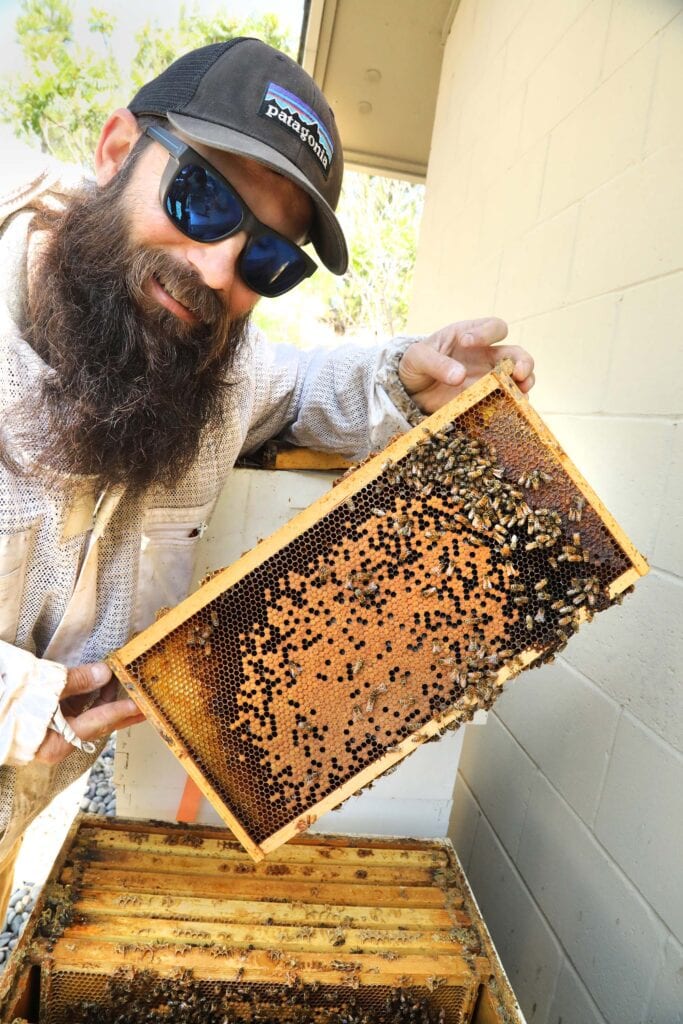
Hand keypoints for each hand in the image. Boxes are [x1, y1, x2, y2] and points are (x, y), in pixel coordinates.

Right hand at [35, 661, 144, 765]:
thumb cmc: (7, 700)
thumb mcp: (46, 688)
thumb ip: (77, 681)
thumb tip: (104, 673)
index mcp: (57, 744)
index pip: (98, 723)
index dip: (120, 710)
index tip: (140, 704)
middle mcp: (58, 744)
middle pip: (98, 725)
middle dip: (122, 712)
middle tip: (146, 704)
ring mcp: (53, 735)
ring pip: (87, 718)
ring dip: (105, 700)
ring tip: (125, 686)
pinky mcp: (48, 724)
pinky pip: (75, 713)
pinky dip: (88, 698)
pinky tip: (100, 685)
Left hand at [398, 318, 534, 413]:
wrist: (410, 390)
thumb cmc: (416, 364)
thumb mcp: (418, 358)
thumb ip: (436, 363)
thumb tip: (459, 376)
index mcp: (471, 335)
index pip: (493, 327)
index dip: (486, 333)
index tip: (466, 342)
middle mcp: (486, 356)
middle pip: (516, 354)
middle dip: (522, 361)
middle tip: (517, 372)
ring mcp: (488, 379)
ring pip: (518, 378)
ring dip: (525, 383)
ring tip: (522, 391)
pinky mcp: (484, 400)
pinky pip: (505, 401)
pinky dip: (512, 404)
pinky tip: (512, 408)